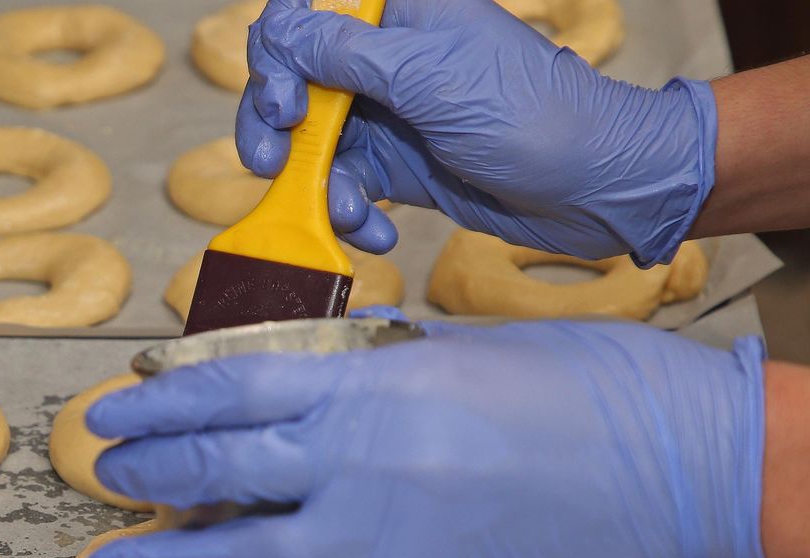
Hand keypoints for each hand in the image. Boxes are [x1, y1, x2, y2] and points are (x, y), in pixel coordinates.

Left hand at [85, 319, 770, 557]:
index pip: (228, 386)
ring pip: (239, 555)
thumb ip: (377, 362)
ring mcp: (379, 536)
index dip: (158, 399)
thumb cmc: (587, 384)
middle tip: (101, 473)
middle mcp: (354, 455)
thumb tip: (315, 372)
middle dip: (144, 471)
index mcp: (366, 378)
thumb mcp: (463, 346)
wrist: (681, 456)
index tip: (114, 407)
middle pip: (215, 465)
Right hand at [240, 0, 716, 264]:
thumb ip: (345, 53)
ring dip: (315, 185)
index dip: (278, 59)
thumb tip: (277, 32)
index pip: (303, 19)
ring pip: (310, 145)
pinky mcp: (397, 167)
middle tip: (270, 166)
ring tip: (346, 213)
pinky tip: (377, 231)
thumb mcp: (429, 75)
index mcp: (396, 14)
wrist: (594, 186)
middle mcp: (384, 60)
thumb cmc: (528, 114)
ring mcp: (388, 116)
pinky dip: (351, 214)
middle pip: (290, 85)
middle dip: (274, 131)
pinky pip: (344, 187)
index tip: (288, 104)